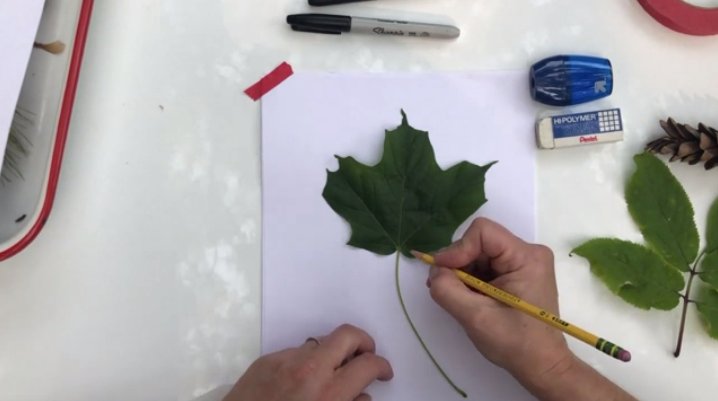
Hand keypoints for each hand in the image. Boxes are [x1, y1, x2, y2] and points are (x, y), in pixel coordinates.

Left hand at [223, 324, 392, 400]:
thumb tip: (362, 396)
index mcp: (329, 393)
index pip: (367, 364)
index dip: (382, 366)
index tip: (383, 373)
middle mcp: (309, 370)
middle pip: (347, 335)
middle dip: (363, 342)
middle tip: (366, 357)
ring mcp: (285, 361)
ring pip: (320, 343)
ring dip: (332, 354)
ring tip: (330, 373)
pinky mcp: (266, 360)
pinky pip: (295, 352)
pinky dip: (305, 362)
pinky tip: (299, 382)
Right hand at [426, 218, 570, 384]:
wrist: (541, 365)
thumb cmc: (515, 343)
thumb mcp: (475, 317)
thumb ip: (447, 289)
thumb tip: (434, 271)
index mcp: (526, 257)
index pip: (482, 232)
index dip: (457, 249)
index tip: (442, 272)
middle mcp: (528, 253)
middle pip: (479, 242)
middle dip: (458, 263)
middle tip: (444, 288)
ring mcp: (523, 262)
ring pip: (479, 253)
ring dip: (463, 273)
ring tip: (458, 297)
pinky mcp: (516, 273)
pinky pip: (485, 265)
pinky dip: (470, 279)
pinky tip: (468, 297)